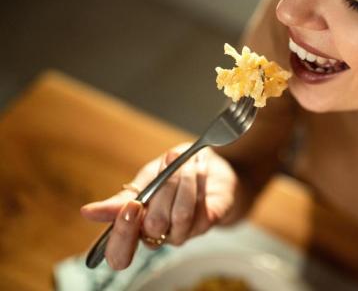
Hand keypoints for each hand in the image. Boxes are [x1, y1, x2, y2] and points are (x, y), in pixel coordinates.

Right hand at [80, 143, 236, 269]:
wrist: (209, 164)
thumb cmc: (172, 173)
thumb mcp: (144, 180)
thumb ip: (122, 198)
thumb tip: (87, 212)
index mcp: (135, 227)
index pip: (120, 253)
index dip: (123, 234)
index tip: (131, 205)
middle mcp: (158, 236)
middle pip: (152, 229)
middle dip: (161, 193)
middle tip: (165, 170)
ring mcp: (184, 232)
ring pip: (179, 216)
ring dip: (182, 182)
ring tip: (186, 163)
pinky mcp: (207, 224)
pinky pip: (200, 208)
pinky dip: (197, 182)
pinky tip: (198, 169)